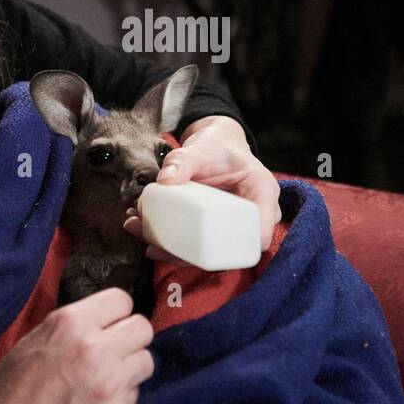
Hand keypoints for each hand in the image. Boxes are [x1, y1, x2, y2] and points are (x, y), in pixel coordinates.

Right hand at [0, 288, 153, 403]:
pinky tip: (98, 402)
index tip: (109, 324)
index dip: (115, 313)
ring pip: (146, 360)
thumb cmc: (7, 393)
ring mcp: (108, 384)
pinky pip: (135, 393)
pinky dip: (122, 397)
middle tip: (114, 351)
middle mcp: (93, 349)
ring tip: (106, 378)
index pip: (121, 300)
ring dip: (130, 368)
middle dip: (129, 338)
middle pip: (142, 328)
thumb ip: (72, 326)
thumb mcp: (33, 341)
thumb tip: (103, 319)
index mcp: (68, 324)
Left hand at [122, 115, 281, 263]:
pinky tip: (146, 235)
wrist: (216, 146)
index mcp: (261, 194)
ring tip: (141, 235)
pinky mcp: (214, 229)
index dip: (238, 250)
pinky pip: (197, 244)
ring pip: (208, 251)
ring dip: (173, 252)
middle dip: (188, 257)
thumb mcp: (202, 149)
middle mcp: (252, 216)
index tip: (203, 254)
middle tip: (153, 247)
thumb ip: (184, 160)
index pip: (259, 233)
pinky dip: (172, 244)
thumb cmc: (218, 147)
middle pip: (226, 250)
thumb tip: (164, 180)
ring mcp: (232, 226)